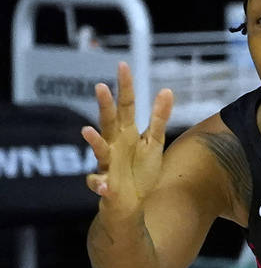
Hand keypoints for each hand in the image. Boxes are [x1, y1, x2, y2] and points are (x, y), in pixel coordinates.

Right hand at [82, 61, 173, 219]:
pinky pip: (99, 183)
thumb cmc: (141, 169)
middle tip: (101, 87)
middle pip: (108, 122)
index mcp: (127, 132)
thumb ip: (159, 118)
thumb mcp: (154, 143)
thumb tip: (167, 90)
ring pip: (98, 150)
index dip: (125, 87)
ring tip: (87, 131)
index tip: (123, 65)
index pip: (126, 106)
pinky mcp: (105, 185)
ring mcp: (107, 164)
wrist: (132, 203)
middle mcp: (113, 144)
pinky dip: (100, 184)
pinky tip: (106, 186)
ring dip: (93, 142)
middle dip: (104, 106)